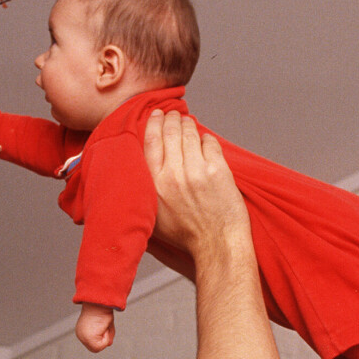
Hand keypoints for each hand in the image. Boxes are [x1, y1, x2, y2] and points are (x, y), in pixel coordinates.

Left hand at [75, 303, 115, 351]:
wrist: (100, 302)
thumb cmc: (102, 309)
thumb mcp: (106, 324)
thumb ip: (107, 335)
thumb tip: (109, 344)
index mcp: (82, 330)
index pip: (94, 342)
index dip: (103, 336)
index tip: (102, 324)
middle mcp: (80, 335)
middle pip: (96, 347)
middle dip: (104, 338)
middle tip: (103, 325)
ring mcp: (83, 338)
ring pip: (98, 348)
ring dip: (105, 337)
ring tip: (103, 325)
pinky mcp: (88, 339)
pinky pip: (100, 346)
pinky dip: (106, 338)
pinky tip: (102, 327)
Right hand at [142, 110, 248, 259]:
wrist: (216, 243)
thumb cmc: (186, 235)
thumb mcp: (153, 216)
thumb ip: (144, 193)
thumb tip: (140, 172)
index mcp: (154, 185)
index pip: (150, 142)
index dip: (153, 124)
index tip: (155, 116)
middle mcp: (173, 175)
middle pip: (170, 132)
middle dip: (172, 119)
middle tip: (173, 115)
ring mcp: (197, 171)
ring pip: (190, 133)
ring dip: (189, 124)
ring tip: (188, 122)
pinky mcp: (217, 170)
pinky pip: (210, 143)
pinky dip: (206, 139)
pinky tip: (205, 140)